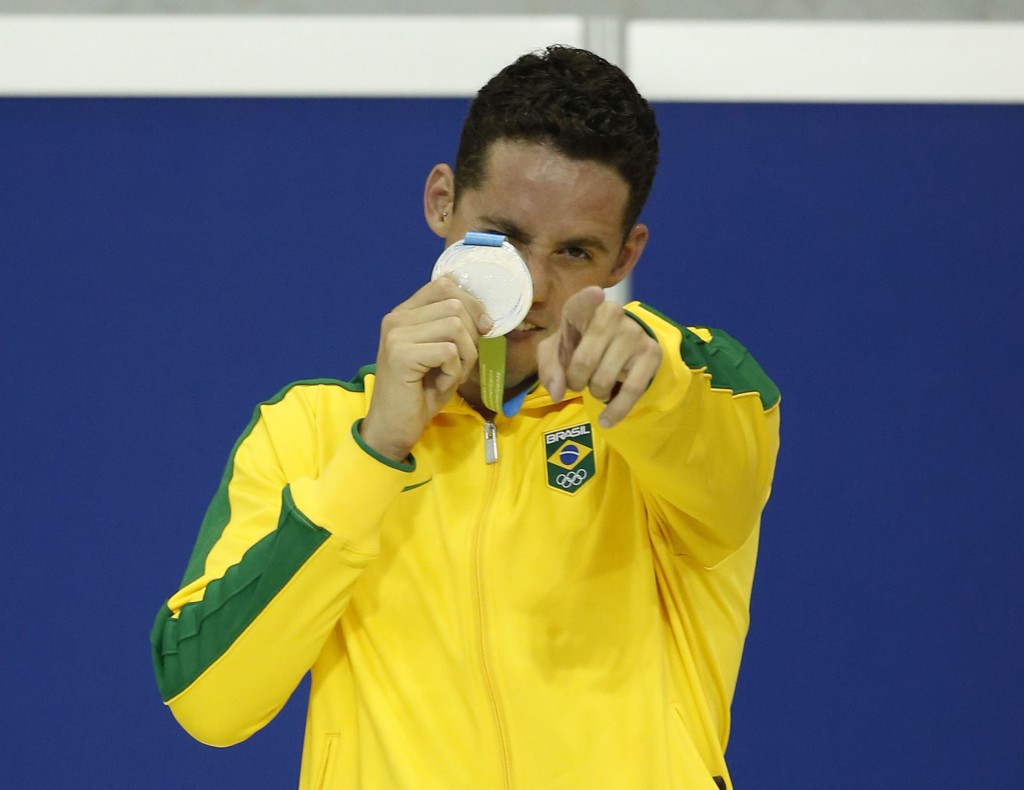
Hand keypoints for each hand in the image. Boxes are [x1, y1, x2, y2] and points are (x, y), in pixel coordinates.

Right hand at [360, 277, 490, 461]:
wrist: (393, 428)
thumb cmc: (419, 393)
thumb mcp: (439, 354)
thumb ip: (452, 328)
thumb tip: (485, 316)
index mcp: (404, 313)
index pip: (445, 284)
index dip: (472, 303)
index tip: (482, 329)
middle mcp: (396, 318)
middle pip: (455, 304)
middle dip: (472, 337)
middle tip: (462, 364)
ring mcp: (396, 335)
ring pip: (455, 327)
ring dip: (465, 357)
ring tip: (451, 375)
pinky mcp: (402, 355)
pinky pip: (449, 352)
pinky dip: (454, 372)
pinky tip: (441, 384)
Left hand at [537, 286, 661, 428]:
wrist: (616, 348)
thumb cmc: (579, 345)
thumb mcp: (555, 352)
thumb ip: (548, 368)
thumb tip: (556, 393)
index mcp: (583, 309)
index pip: (583, 302)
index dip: (588, 300)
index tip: (596, 294)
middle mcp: (612, 314)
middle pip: (585, 360)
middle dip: (575, 380)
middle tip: (577, 381)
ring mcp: (634, 333)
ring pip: (605, 378)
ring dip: (594, 392)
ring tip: (596, 385)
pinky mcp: (651, 353)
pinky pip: (632, 390)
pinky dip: (616, 410)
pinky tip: (607, 420)